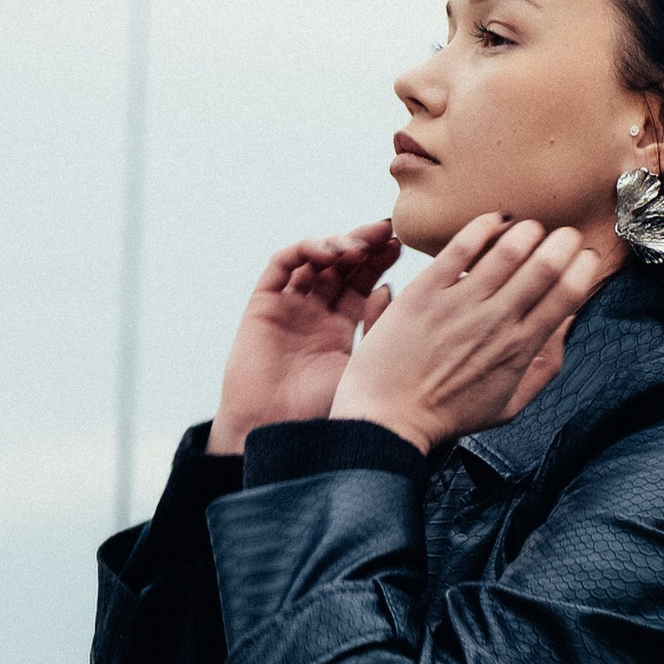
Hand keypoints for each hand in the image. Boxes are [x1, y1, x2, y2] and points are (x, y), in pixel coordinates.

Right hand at [210, 225, 399, 451]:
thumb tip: (390, 286)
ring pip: (313, 260)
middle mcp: (315, 314)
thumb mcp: (365, 364)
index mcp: (341, 330)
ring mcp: (289, 307)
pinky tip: (326, 252)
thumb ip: (379, 326)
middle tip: (385, 231)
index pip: (363, 283)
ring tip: (357, 247)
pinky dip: (304, 250)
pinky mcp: (263, 304)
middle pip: (340, 267)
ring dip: (336, 244)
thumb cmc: (324, 411)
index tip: (400, 245)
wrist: (278, 432)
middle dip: (363, 245)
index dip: (379, 261)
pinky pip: (281, 264)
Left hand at [330, 213, 608, 453]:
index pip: (568, 294)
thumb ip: (546, 365)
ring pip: (509, 249)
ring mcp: (461, 304)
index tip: (585, 258)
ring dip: (529, 231)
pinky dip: (485, 226)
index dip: (585, 267)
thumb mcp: (510, 405)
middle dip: (564, 241)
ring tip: (531, 230)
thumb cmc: (447, 415)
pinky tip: (495, 221)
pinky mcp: (426, 291)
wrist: (389, 419)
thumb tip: (568, 322)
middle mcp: (495, 322)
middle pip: (546, 265)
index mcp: (520, 348)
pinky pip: (462, 246)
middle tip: (564, 235)